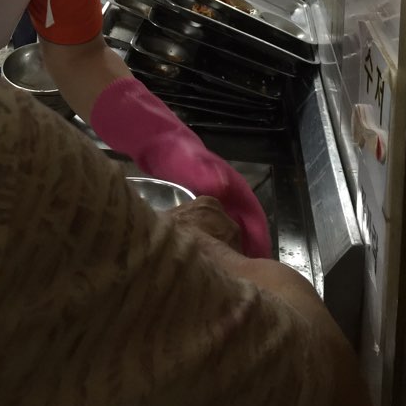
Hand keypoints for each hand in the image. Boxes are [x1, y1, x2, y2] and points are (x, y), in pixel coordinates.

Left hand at [91, 77, 271, 257]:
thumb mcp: (186, 159)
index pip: (251, 210)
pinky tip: (203, 253)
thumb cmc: (165, 145)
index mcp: (226, 179)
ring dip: (233, 243)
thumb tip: (227, 191)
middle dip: (249, 245)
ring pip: (227, 220)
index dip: (259, 235)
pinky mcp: (191, 194)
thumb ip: (205, 173)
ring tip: (230, 270)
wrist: (143, 130)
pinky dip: (213, 237)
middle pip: (242, 218)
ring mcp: (207, 189)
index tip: (263, 261)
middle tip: (248, 274)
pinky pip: (209, 220)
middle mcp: (222, 185)